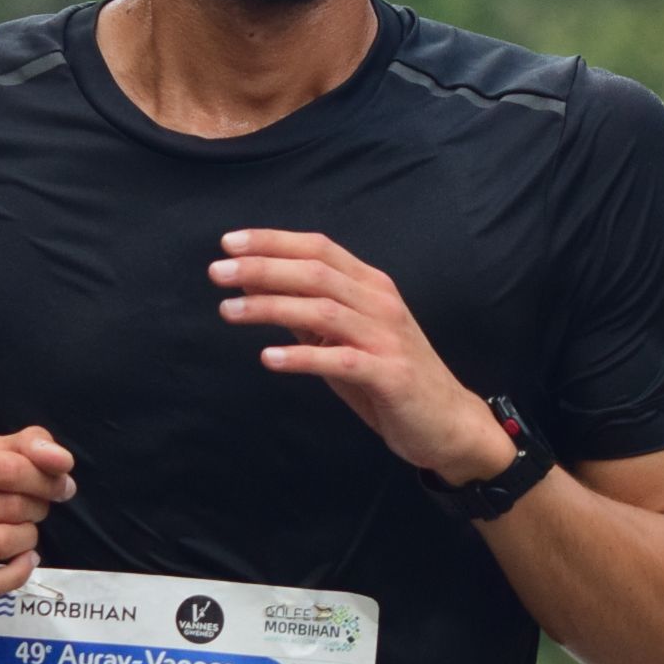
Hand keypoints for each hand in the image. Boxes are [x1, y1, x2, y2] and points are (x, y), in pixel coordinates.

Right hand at [0, 428, 76, 605]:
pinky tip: (23, 562)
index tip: (60, 486)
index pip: (10, 467)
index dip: (47, 478)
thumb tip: (61, 459)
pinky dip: (19, 572)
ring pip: (4, 542)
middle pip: (12, 505)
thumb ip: (18, 447)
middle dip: (37, 507)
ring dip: (28, 538)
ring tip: (23, 534)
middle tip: (34, 510)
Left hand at [211, 232, 513, 482]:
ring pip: (323, 310)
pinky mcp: (390, 375)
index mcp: (371, 286)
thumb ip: (307, 310)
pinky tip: (269, 358)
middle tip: (216, 273)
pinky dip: (302, 356)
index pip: (319, 248)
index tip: (229, 242)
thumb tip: (254, 284)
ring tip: (228, 312)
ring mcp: (387, 338)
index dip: (273, 241)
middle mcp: (380, 304)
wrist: (447, 422)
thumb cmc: (388, 376)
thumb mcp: (345, 337)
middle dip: (262, 268)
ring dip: (270, 307)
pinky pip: (340, 360)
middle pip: (316, 273)